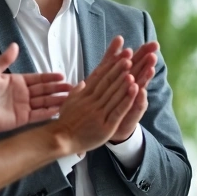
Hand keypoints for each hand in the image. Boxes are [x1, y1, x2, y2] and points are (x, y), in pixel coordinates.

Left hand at [0, 43, 72, 134]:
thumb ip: (4, 59)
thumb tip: (15, 45)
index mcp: (16, 81)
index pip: (37, 79)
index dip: (50, 78)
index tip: (62, 76)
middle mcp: (21, 94)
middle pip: (44, 91)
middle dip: (58, 89)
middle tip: (73, 87)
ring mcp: (22, 107)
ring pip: (44, 102)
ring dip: (57, 100)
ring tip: (71, 98)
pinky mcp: (21, 119)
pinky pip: (38, 115)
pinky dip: (49, 113)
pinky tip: (60, 110)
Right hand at [51, 36, 137, 155]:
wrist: (61, 139)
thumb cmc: (66, 122)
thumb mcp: (69, 103)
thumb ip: (77, 92)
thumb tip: (83, 82)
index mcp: (85, 95)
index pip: (100, 77)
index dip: (111, 66)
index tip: (120, 56)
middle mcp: (92, 102)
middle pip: (107, 83)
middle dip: (119, 69)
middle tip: (129, 57)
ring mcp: (99, 114)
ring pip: (114, 95)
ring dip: (124, 82)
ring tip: (133, 69)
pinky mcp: (105, 126)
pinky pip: (118, 111)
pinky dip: (127, 100)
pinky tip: (135, 90)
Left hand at [110, 41, 158, 143]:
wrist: (106, 123)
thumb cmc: (110, 96)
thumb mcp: (108, 73)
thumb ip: (113, 56)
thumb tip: (119, 37)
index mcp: (129, 76)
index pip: (139, 62)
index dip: (145, 53)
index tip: (153, 43)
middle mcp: (135, 87)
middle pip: (143, 72)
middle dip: (148, 64)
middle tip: (154, 54)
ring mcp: (134, 100)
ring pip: (142, 87)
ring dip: (146, 78)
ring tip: (151, 69)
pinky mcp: (132, 113)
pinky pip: (137, 105)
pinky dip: (139, 98)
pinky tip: (141, 91)